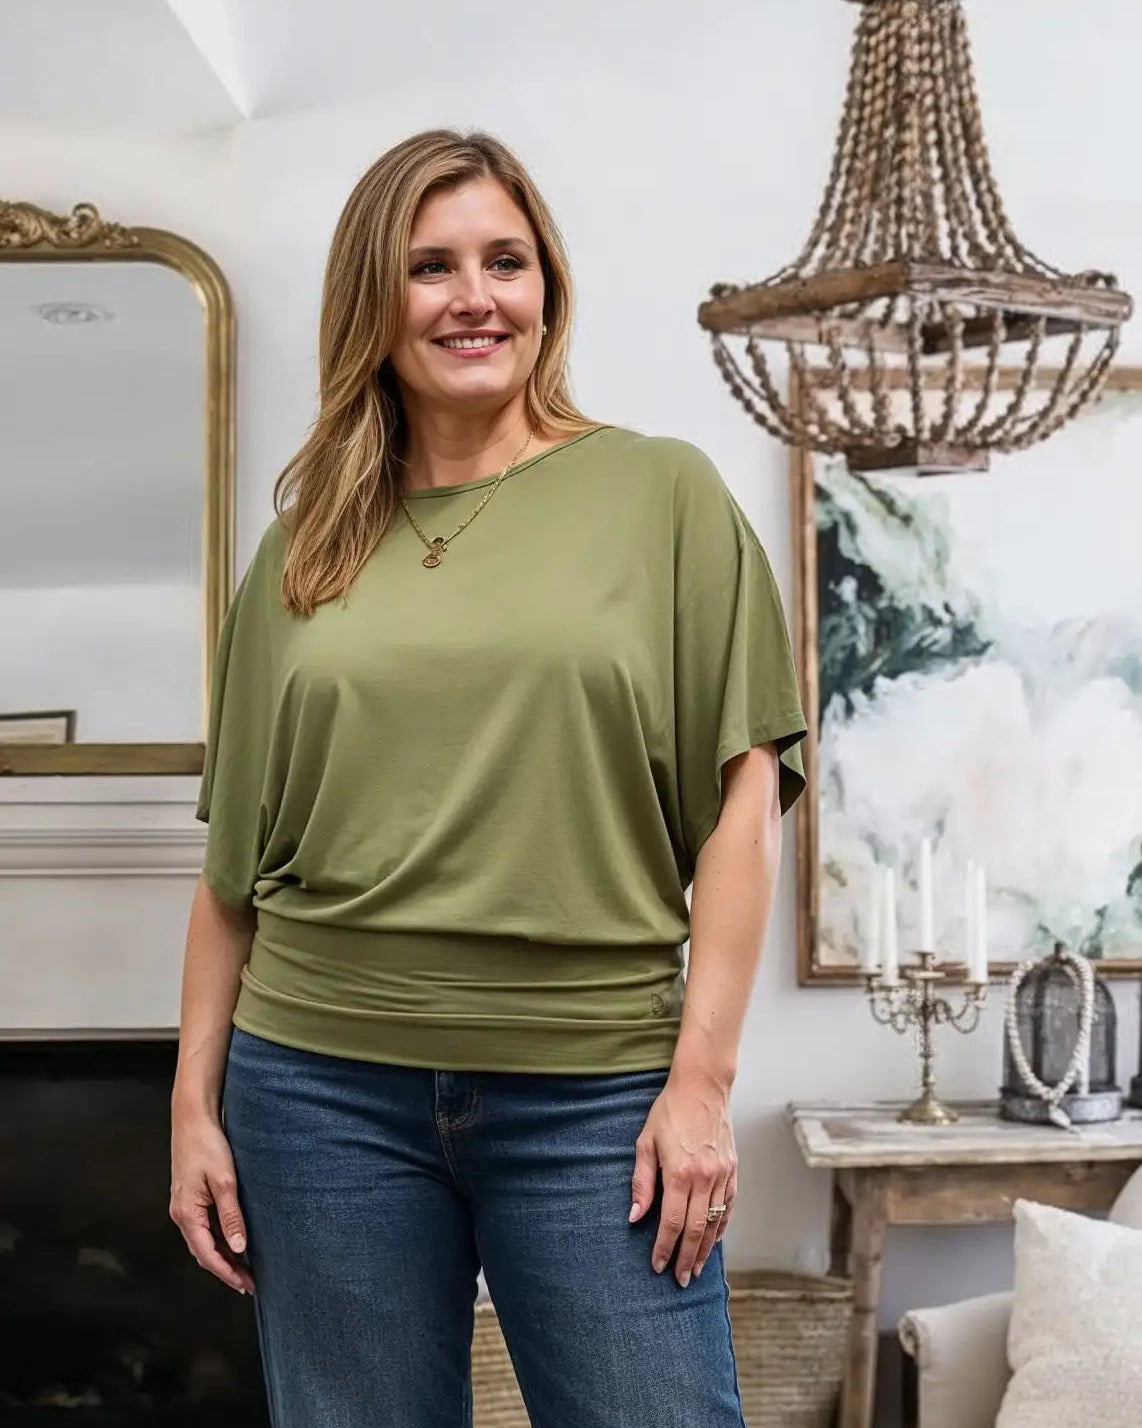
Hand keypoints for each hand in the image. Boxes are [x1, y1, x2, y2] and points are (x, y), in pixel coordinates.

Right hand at [170, 1107, 255, 1294]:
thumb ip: (231, 1216)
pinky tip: (234, 1242)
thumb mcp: (224, 1181)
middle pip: (203, 1252)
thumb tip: (239, 1248)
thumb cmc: (208, 1145)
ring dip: (222, 1256)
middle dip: (225, 1270)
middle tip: (249, 1283)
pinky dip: (218, 1240)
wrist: (193, 1118)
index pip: (207, 1254)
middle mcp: (181, 1214)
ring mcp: (184, 1207)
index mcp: (187, 1213)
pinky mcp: (190, 1198)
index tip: (245, 1285)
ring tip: (244, 1269)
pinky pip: (203, 1228)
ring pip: (203, 1242)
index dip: (227, 1273)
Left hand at [628, 1066, 737, 1286]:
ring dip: (706, 1249)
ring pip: (715, 1223)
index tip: (658, 1266)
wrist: (702, 1086)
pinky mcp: (733, 1170)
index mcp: (680, 1173)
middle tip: (680, 1280)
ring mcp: (723, 1175)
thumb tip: (635, 1216)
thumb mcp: (646, 1142)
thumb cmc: (670, 1112)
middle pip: (696, 1230)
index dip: (664, 1248)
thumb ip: (642, 1182)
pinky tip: (714, 1240)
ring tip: (697, 1268)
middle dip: (687, 1259)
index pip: (672, 1223)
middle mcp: (705, 1178)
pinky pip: (729, 1207)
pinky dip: (722, 1227)